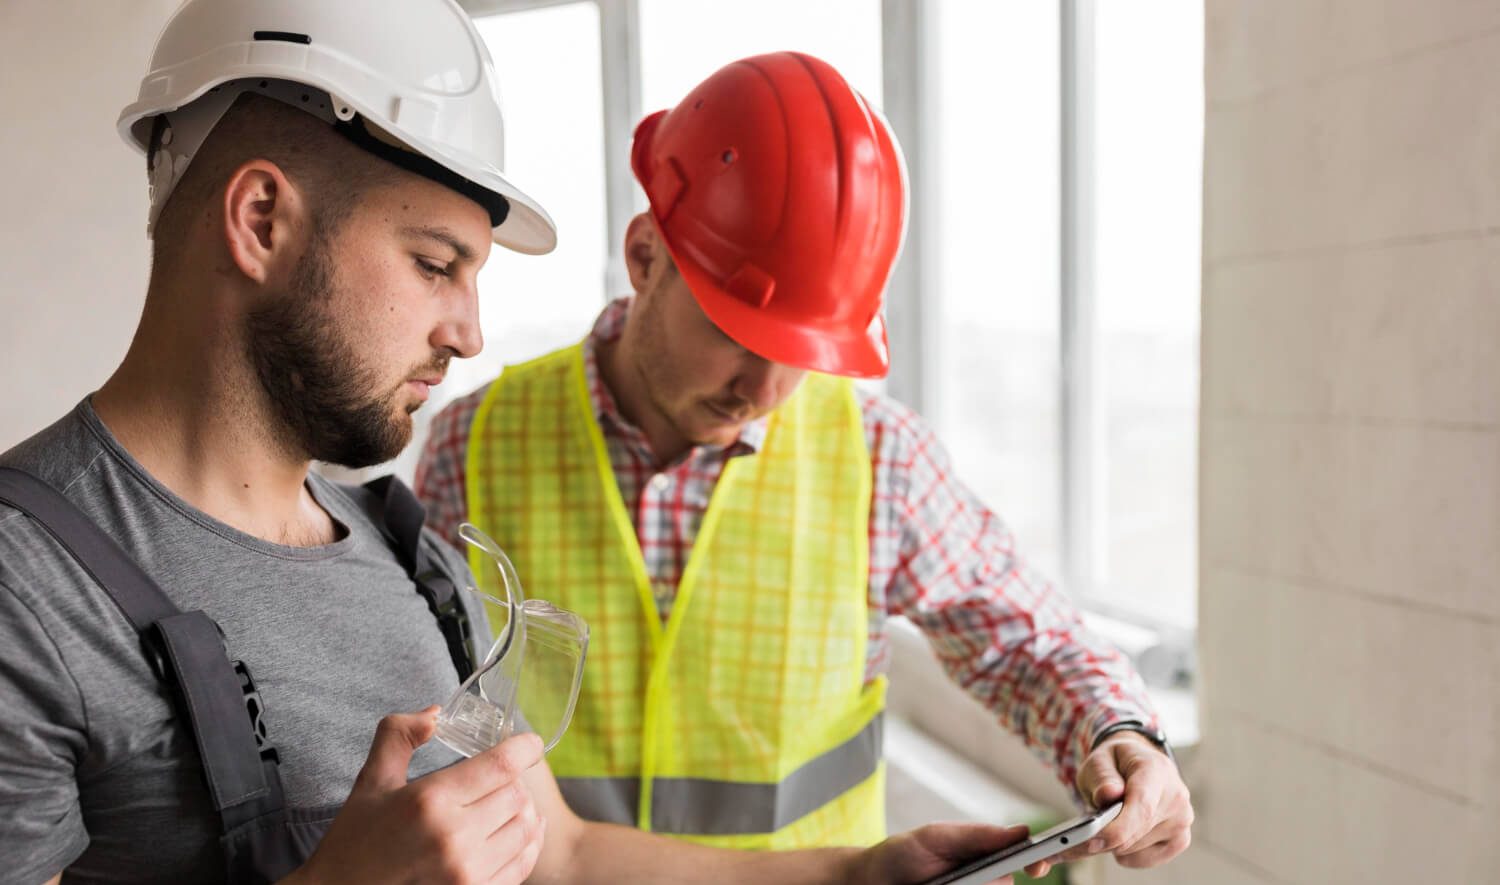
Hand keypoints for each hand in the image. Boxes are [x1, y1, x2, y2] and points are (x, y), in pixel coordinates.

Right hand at [289, 707, 546, 884]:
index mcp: (429, 801)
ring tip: (504, 804)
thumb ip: (399, 735)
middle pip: (517, 794)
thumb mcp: (372, 780)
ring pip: (526, 827)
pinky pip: (523, 861)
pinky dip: (526, 842)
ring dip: (522, 811)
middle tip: (498, 779)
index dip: (524, 748)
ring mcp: (466, 872)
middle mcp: (452, 838)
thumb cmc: (356, 838)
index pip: (500, 766)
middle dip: (513, 780)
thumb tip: (436, 712)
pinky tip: (512, 832)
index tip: (529, 743)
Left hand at [846, 821, 1030, 884]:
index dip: (1037, 859)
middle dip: (994, 881)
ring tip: (940, 881)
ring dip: (979, 883)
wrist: (872, 879)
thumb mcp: (936, 837)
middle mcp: (986, 879)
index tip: (1037, 864)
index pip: (1021, 857)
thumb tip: (1019, 833)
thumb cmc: (904, 853)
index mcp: (986, 854)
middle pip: (1005, 884)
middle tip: (970, 878)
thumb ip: (975, 835)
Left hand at [1025, 730, 1192, 877]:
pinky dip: (1124, 852)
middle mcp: (1176, 798)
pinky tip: (1120, 833)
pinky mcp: (1180, 841)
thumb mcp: (1098, 759)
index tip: (1091, 843)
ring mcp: (1181, 822)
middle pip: (1134, 834)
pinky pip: (1142, 859)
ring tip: (1103, 824)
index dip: (1117, 830)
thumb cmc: (1116, 762)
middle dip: (1100, 840)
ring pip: (1134, 850)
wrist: (1139, 763)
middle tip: (1068, 844)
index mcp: (1157, 771)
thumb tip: (1107, 796)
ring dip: (1112, 843)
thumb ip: (1101, 775)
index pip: (1141, 807)